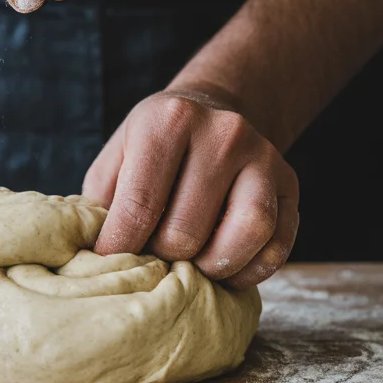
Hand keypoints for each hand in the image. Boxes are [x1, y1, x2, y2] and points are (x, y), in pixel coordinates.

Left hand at [83, 87, 298, 286]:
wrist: (212, 111)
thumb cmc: (153, 148)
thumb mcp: (116, 158)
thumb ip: (101, 203)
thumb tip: (92, 257)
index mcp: (169, 120)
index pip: (140, 205)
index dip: (120, 247)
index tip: (111, 261)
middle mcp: (222, 132)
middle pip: (187, 230)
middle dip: (162, 256)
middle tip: (152, 256)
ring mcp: (263, 156)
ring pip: (246, 234)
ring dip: (212, 268)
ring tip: (192, 268)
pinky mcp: (290, 183)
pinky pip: (278, 245)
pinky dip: (251, 271)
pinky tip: (225, 268)